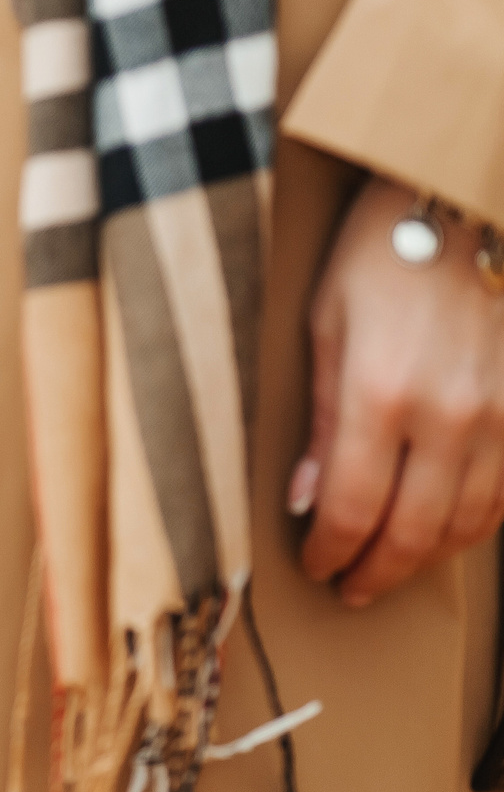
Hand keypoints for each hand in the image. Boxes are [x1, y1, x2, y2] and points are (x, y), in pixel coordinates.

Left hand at [294, 175, 503, 604]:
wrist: (466, 206)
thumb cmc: (383, 256)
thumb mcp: (325, 328)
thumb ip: (319, 421)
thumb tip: (307, 500)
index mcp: (380, 396)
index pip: (352, 509)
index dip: (331, 551)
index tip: (315, 566)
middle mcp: (449, 416)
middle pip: (414, 531)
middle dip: (377, 570)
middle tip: (351, 585)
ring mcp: (502, 415)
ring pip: (470, 523)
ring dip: (427, 556)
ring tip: (392, 565)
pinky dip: (477, 523)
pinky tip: (447, 528)